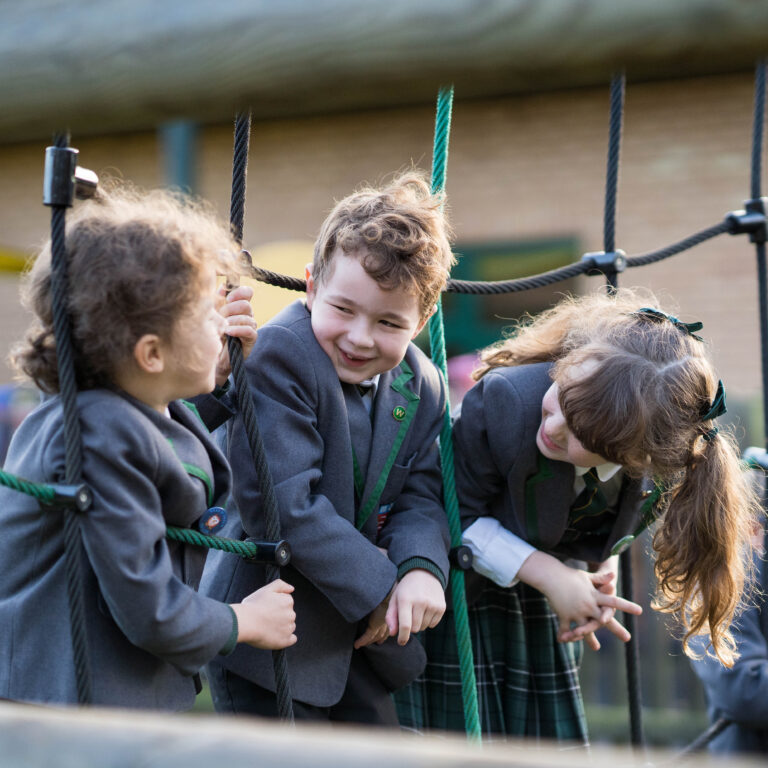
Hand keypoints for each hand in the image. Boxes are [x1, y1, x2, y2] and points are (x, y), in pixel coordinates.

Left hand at [215, 284, 257, 384]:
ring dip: (232, 321)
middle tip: (220, 317)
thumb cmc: (210, 333)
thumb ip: (217, 300)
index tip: (228, 297)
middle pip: (246, 304)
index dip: (240, 292)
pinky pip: (250, 330)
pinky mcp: (251, 340)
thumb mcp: (211, 314)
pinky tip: (228, 332)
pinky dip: (238, 330)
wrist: (211, 357)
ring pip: (248, 317)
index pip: (247, 292)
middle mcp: (247, 315)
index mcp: (238, 306)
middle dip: (231, 309)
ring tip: (222, 328)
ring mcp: (250, 327)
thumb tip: (222, 287)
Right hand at [231, 579, 296, 649]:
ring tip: (267, 627)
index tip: (267, 608)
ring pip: (289, 626)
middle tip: (265, 618)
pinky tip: (276, 636)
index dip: (275, 605)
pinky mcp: (285, 641)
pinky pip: (291, 639)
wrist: (245, 623)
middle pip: (288, 615)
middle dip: (279, 616)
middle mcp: (292, 614)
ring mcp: (289, 628)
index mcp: (288, 601)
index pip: (286, 603)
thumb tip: (292, 588)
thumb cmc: (252, 606)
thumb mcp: (266, 589)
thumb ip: (281, 585)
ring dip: (282, 627)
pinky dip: (286, 638)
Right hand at [353, 589, 392, 648]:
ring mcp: (380, 623)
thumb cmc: (384, 588)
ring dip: (369, 641)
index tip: (385, 632)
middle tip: (378, 642)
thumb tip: (379, 592)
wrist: (385, 590)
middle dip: (381, 637)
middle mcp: (387, 619)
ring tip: (362, 644)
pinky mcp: (374, 625)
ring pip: (375, 636)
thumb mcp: (385, 593)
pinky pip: (367, 636)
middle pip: (384, 632)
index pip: (389, 623)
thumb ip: (382, 596)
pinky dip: (361, 641)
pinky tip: (356, 645)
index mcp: (391, 612)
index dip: (388, 628)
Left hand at [385, 569, 445, 645]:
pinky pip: (433, 625)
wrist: (425, 573)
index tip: (401, 642)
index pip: (405, 625)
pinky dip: (428, 621)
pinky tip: (426, 609)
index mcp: (406, 600)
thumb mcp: (395, 598)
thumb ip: (391, 616)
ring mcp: (433, 604)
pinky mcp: (441, 607)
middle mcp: (421, 602)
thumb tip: (393, 634)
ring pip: (424, 627)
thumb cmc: (406, 589)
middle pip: (415, 629)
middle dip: (410, 626)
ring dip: (419, 623)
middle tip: (409, 614)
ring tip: (418, 609)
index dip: (403, 637)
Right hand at [519, 552, 640, 648]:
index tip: (640, 611)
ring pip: (586, 629)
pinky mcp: (564, 615)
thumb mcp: (586, 577)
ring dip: (591, 639)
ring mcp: (576, 611)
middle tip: (628, 638)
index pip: (614, 601)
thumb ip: (601, 578)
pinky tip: (564, 641)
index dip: (627, 606)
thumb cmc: (569, 576)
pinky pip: (566, 628)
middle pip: (604, 620)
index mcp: (595, 596)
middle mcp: (588, 605)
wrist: (551, 576)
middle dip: (617, 629)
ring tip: (597, 648)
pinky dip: (565, 635)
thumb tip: (614, 574)